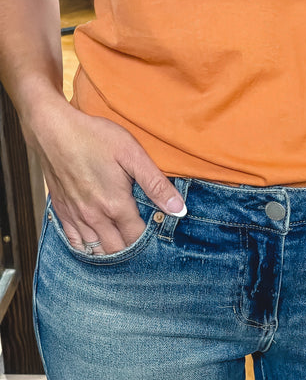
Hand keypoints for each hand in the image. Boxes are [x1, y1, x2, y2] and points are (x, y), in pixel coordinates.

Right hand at [26, 97, 185, 254]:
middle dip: (132, 249)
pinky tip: (97, 243)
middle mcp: (94, 217)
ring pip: (95, 250)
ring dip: (110, 251)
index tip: (159, 233)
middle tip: (144, 242)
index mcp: (115, 205)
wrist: (52, 128)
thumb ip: (156, 185)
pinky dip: (87, 248)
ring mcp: (75, 216)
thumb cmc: (94, 137)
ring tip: (123, 243)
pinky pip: (74, 242)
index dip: (150, 240)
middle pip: (117, 250)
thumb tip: (179, 209)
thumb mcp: (132, 154)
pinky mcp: (62, 211)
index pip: (138, 238)